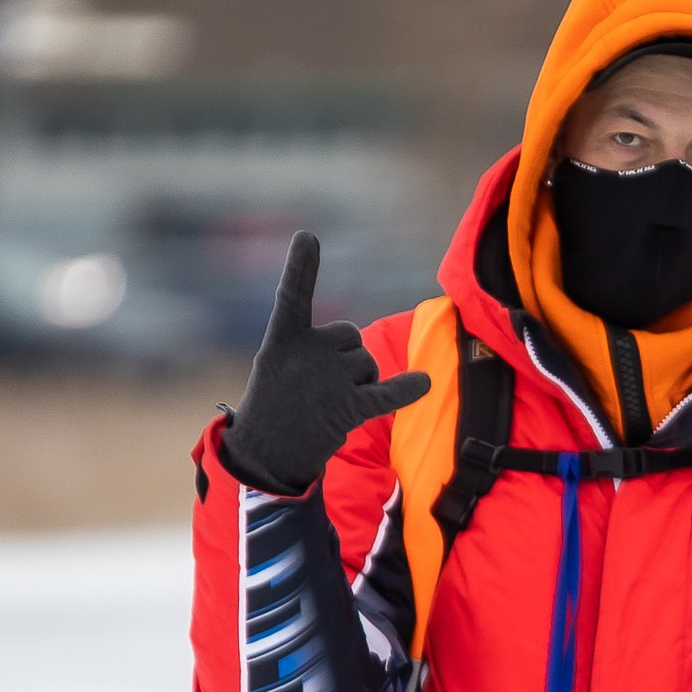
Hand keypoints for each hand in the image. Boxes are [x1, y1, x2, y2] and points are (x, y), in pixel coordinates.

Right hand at [219, 230, 430, 497]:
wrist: (267, 453)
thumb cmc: (276, 403)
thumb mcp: (280, 363)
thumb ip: (317, 346)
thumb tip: (358, 348)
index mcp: (283, 338)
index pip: (293, 295)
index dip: (301, 266)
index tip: (307, 237)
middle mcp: (307, 353)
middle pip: (351, 338)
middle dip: (347, 358)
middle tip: (321, 388)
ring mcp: (328, 380)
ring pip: (368, 365)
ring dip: (361, 382)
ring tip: (331, 404)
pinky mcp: (348, 408)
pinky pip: (387, 394)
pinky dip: (406, 390)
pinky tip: (424, 383)